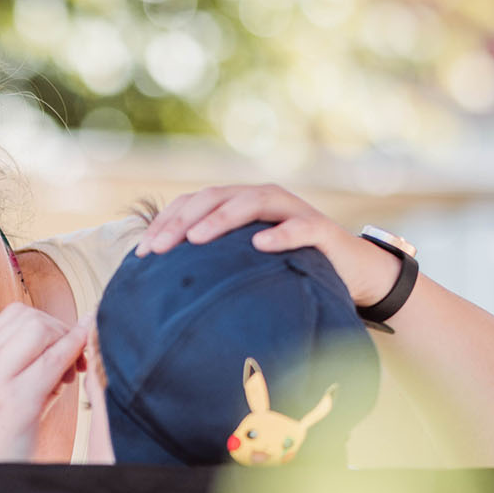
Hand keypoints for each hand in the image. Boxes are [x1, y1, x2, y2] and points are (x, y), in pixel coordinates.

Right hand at [0, 303, 88, 462]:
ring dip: (66, 344)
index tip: (62, 346)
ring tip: (69, 375)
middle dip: (61, 331)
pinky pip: (54, 359)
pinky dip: (73, 353)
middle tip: (73, 361)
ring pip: (42, 330)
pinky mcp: (16, 399)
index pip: (16, 315)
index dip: (48, 324)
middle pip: (31, 318)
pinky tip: (80, 367)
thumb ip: (22, 364)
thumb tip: (68, 336)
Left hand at [134, 184, 402, 306]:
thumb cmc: (291, 269)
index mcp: (239, 204)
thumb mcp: (247, 266)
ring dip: (222, 219)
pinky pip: (299, 226)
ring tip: (197, 239)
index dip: (166, 222)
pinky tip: (261, 244)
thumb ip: (217, 266)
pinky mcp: (320, 228)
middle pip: (215, 197)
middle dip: (183, 221)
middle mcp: (263, 199)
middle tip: (158, 249)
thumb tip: (166, 294)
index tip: (141, 253)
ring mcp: (292, 210)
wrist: (352, 270)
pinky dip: (280, 233)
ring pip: (252, 202)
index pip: (194, 203)